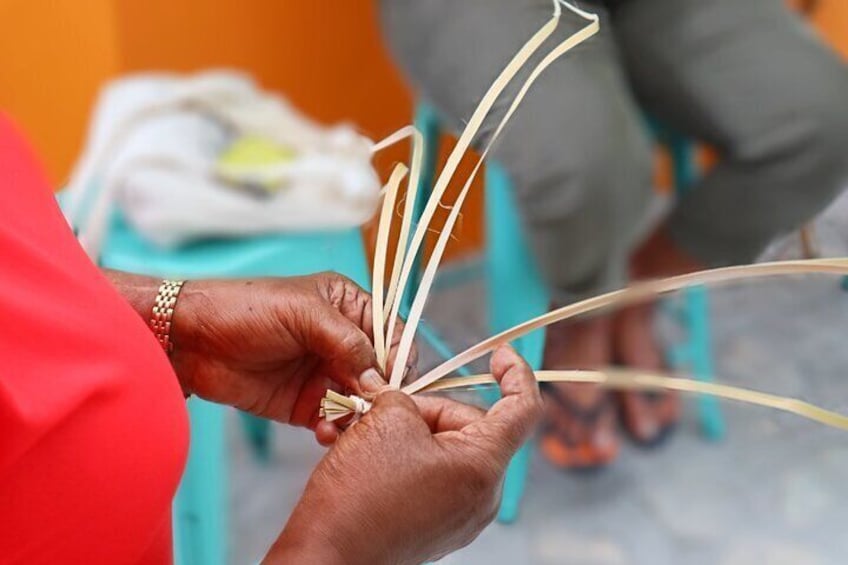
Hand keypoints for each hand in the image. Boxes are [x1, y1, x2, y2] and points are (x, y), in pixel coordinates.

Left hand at [168, 272, 414, 429]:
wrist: (190, 340)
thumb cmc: (244, 309)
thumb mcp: (303, 314)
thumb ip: (347, 343)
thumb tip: (379, 379)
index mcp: (348, 306)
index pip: (392, 334)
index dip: (398, 359)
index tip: (390, 384)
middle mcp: (342, 340)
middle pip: (381, 373)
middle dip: (378, 394)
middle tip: (367, 410)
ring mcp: (325, 373)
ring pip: (361, 401)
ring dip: (357, 415)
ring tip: (340, 423)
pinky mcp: (307, 403)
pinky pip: (336, 420)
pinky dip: (336, 429)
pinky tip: (324, 431)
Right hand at [265, 346, 542, 563]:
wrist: (326, 556)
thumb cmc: (358, 494)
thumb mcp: (386, 420)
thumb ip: (407, 396)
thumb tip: (402, 400)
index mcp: (481, 466)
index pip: (522, 409)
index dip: (516, 374)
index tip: (499, 356)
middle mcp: (481, 496)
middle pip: (469, 426)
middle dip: (426, 407)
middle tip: (382, 403)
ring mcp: (460, 515)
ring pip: (446, 449)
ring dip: (407, 430)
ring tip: (363, 430)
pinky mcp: (437, 526)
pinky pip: (432, 475)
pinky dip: (404, 456)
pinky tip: (366, 453)